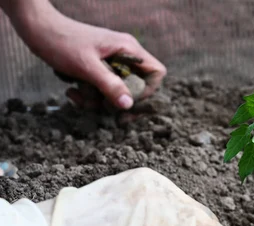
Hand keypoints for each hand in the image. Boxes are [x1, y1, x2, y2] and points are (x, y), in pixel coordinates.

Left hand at [3, 0, 165, 109]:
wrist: (36, 28)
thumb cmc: (61, 42)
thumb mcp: (86, 66)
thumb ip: (110, 85)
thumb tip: (129, 105)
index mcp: (128, 49)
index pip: (156, 73)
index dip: (148, 90)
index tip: (129, 100)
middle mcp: (124, 55)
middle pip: (137, 86)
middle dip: (117, 100)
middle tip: (102, 107)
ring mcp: (111, 61)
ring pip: (117, 91)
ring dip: (98, 100)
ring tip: (77, 95)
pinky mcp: (98, 67)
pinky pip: (102, 88)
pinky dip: (89, 95)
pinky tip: (72, 91)